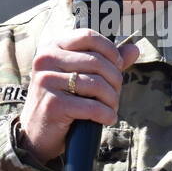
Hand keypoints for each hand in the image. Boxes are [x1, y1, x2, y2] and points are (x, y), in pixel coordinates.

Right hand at [18, 26, 140, 164]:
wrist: (36, 134)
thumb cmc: (62, 101)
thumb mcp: (79, 76)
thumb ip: (105, 61)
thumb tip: (135, 49)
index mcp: (52, 47)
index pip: (88, 36)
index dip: (110, 50)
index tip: (117, 66)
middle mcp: (46, 60)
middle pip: (97, 62)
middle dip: (115, 80)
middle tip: (115, 94)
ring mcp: (47, 81)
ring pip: (97, 84)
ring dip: (112, 99)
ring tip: (112, 107)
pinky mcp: (53, 105)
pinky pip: (92, 106)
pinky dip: (106, 114)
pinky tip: (108, 118)